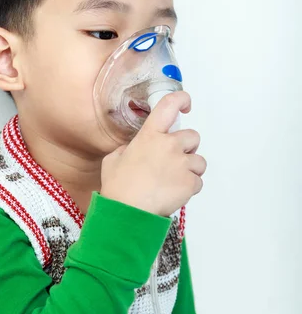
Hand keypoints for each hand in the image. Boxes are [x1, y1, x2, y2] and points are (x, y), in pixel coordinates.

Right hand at [101, 91, 205, 216]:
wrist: (128, 213)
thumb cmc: (118, 187)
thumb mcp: (114, 159)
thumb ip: (128, 148)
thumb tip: (134, 149)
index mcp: (150, 135)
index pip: (170, 105)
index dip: (182, 100)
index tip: (186, 105)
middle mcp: (169, 145)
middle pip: (193, 136)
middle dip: (186, 148)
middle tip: (173, 162)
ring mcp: (182, 164)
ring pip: (199, 161)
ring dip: (190, 170)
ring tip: (172, 182)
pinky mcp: (190, 182)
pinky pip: (198, 181)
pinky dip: (189, 188)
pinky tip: (173, 194)